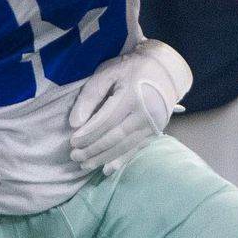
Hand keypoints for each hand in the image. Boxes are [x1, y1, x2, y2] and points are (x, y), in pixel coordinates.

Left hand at [68, 39, 191, 174]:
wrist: (166, 70)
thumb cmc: (131, 68)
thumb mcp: (108, 73)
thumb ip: (90, 95)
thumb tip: (74, 123)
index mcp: (132, 95)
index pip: (106, 120)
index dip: (88, 133)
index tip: (72, 142)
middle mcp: (145, 113)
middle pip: (115, 137)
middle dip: (92, 149)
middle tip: (74, 156)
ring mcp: (153, 124)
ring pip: (124, 146)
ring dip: (103, 158)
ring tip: (85, 164)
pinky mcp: (155, 131)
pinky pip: (136, 149)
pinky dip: (121, 160)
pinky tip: (107, 169)